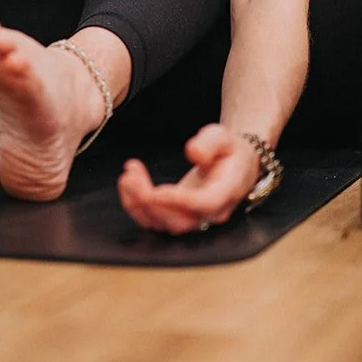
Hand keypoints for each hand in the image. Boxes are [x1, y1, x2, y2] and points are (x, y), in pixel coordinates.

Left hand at [117, 123, 262, 234]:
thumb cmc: (228, 150)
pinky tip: (127, 184)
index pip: (204, 204)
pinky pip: (154, 221)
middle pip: (179, 221)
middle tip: (131, 177)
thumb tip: (193, 153)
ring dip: (139, 205)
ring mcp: (194, 219)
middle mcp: (210, 213)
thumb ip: (209, 143)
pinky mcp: (178, 216)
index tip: (156, 190)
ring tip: (127, 176)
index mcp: (226, 192)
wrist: (235, 165)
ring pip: (163, 225)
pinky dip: (136, 207)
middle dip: (150, 203)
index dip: (179, 201)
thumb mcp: (223, 137)